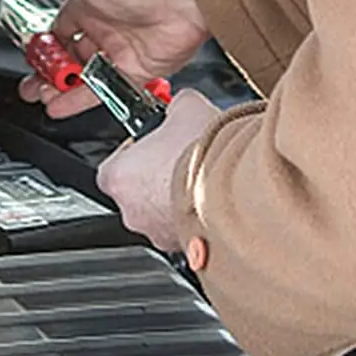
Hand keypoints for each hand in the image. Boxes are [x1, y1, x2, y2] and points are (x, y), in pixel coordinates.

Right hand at [17, 0, 209, 118]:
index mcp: (85, 6)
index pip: (55, 33)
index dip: (41, 49)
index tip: (28, 60)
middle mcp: (101, 29)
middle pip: (66, 60)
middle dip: (46, 75)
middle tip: (30, 87)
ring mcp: (118, 52)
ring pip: (81, 78)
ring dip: (59, 91)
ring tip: (42, 98)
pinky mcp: (135, 72)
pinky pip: (103, 92)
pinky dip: (80, 102)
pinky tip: (61, 107)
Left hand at [96, 89, 225, 251]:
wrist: (242, 190)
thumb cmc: (205, 156)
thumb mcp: (186, 108)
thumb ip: (175, 105)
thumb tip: (182, 103)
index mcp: (117, 177)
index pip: (113, 167)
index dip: (134, 154)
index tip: (153, 145)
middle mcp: (132, 212)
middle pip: (137, 194)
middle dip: (158, 179)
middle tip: (181, 162)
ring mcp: (159, 235)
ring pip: (164, 216)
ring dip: (179, 201)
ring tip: (204, 181)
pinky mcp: (189, 252)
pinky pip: (190, 234)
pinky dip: (201, 220)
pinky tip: (218, 201)